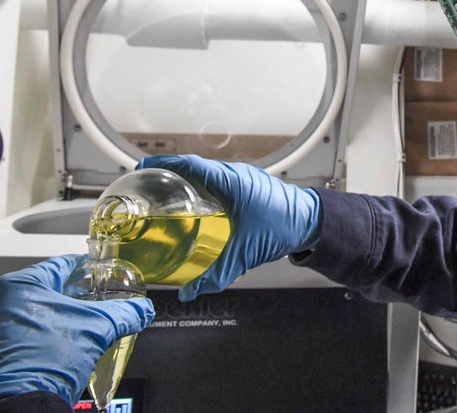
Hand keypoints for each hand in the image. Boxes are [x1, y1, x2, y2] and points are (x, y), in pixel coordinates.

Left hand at [0, 255, 153, 409]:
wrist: (18, 408)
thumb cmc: (44, 364)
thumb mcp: (97, 329)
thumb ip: (125, 313)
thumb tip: (142, 309)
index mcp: (18, 286)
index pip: (61, 265)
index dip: (85, 268)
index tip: (97, 272)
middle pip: (44, 290)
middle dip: (70, 297)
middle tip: (92, 304)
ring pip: (29, 313)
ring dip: (53, 319)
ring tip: (76, 330)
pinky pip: (15, 335)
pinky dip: (37, 337)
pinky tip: (55, 348)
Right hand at [137, 155, 321, 301]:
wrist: (313, 221)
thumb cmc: (284, 227)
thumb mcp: (246, 253)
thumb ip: (217, 274)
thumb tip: (191, 292)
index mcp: (230, 181)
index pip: (188, 164)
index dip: (163, 163)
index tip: (143, 167)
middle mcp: (236, 174)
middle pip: (194, 166)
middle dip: (169, 172)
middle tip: (148, 184)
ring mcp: (245, 177)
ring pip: (208, 171)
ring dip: (187, 177)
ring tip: (166, 192)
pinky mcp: (252, 184)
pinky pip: (220, 178)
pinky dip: (204, 184)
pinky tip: (198, 201)